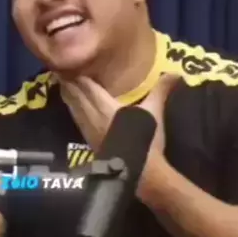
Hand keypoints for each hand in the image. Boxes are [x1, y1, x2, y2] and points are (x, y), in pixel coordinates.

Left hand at [58, 73, 178, 155]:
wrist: (141, 173)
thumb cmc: (146, 140)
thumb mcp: (154, 112)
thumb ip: (161, 90)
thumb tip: (176, 72)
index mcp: (103, 105)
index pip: (85, 85)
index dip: (76, 74)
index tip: (68, 63)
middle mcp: (90, 115)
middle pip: (74, 94)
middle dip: (68, 82)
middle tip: (61, 70)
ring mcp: (87, 128)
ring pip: (72, 106)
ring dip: (67, 94)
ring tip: (63, 84)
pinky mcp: (87, 139)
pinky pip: (75, 118)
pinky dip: (71, 108)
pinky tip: (72, 107)